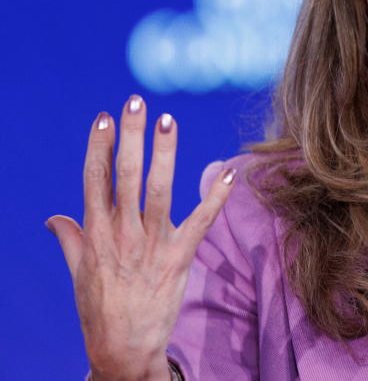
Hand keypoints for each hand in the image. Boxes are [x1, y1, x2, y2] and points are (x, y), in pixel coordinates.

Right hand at [46, 95, 236, 380]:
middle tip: (137, 102)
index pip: (95, 180)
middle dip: (131, 136)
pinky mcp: (179, 258)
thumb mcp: (78, 272)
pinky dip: (217, 199)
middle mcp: (121, 234)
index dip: (99, 147)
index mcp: (96, 233)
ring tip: (169, 121)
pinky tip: (229, 175)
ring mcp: (151, 245)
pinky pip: (201, 223)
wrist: (123, 349)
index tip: (103, 117)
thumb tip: (54, 217)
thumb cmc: (99, 308)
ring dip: (164, 154)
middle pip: (125, 176)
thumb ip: (70, 239)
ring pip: (158, 190)